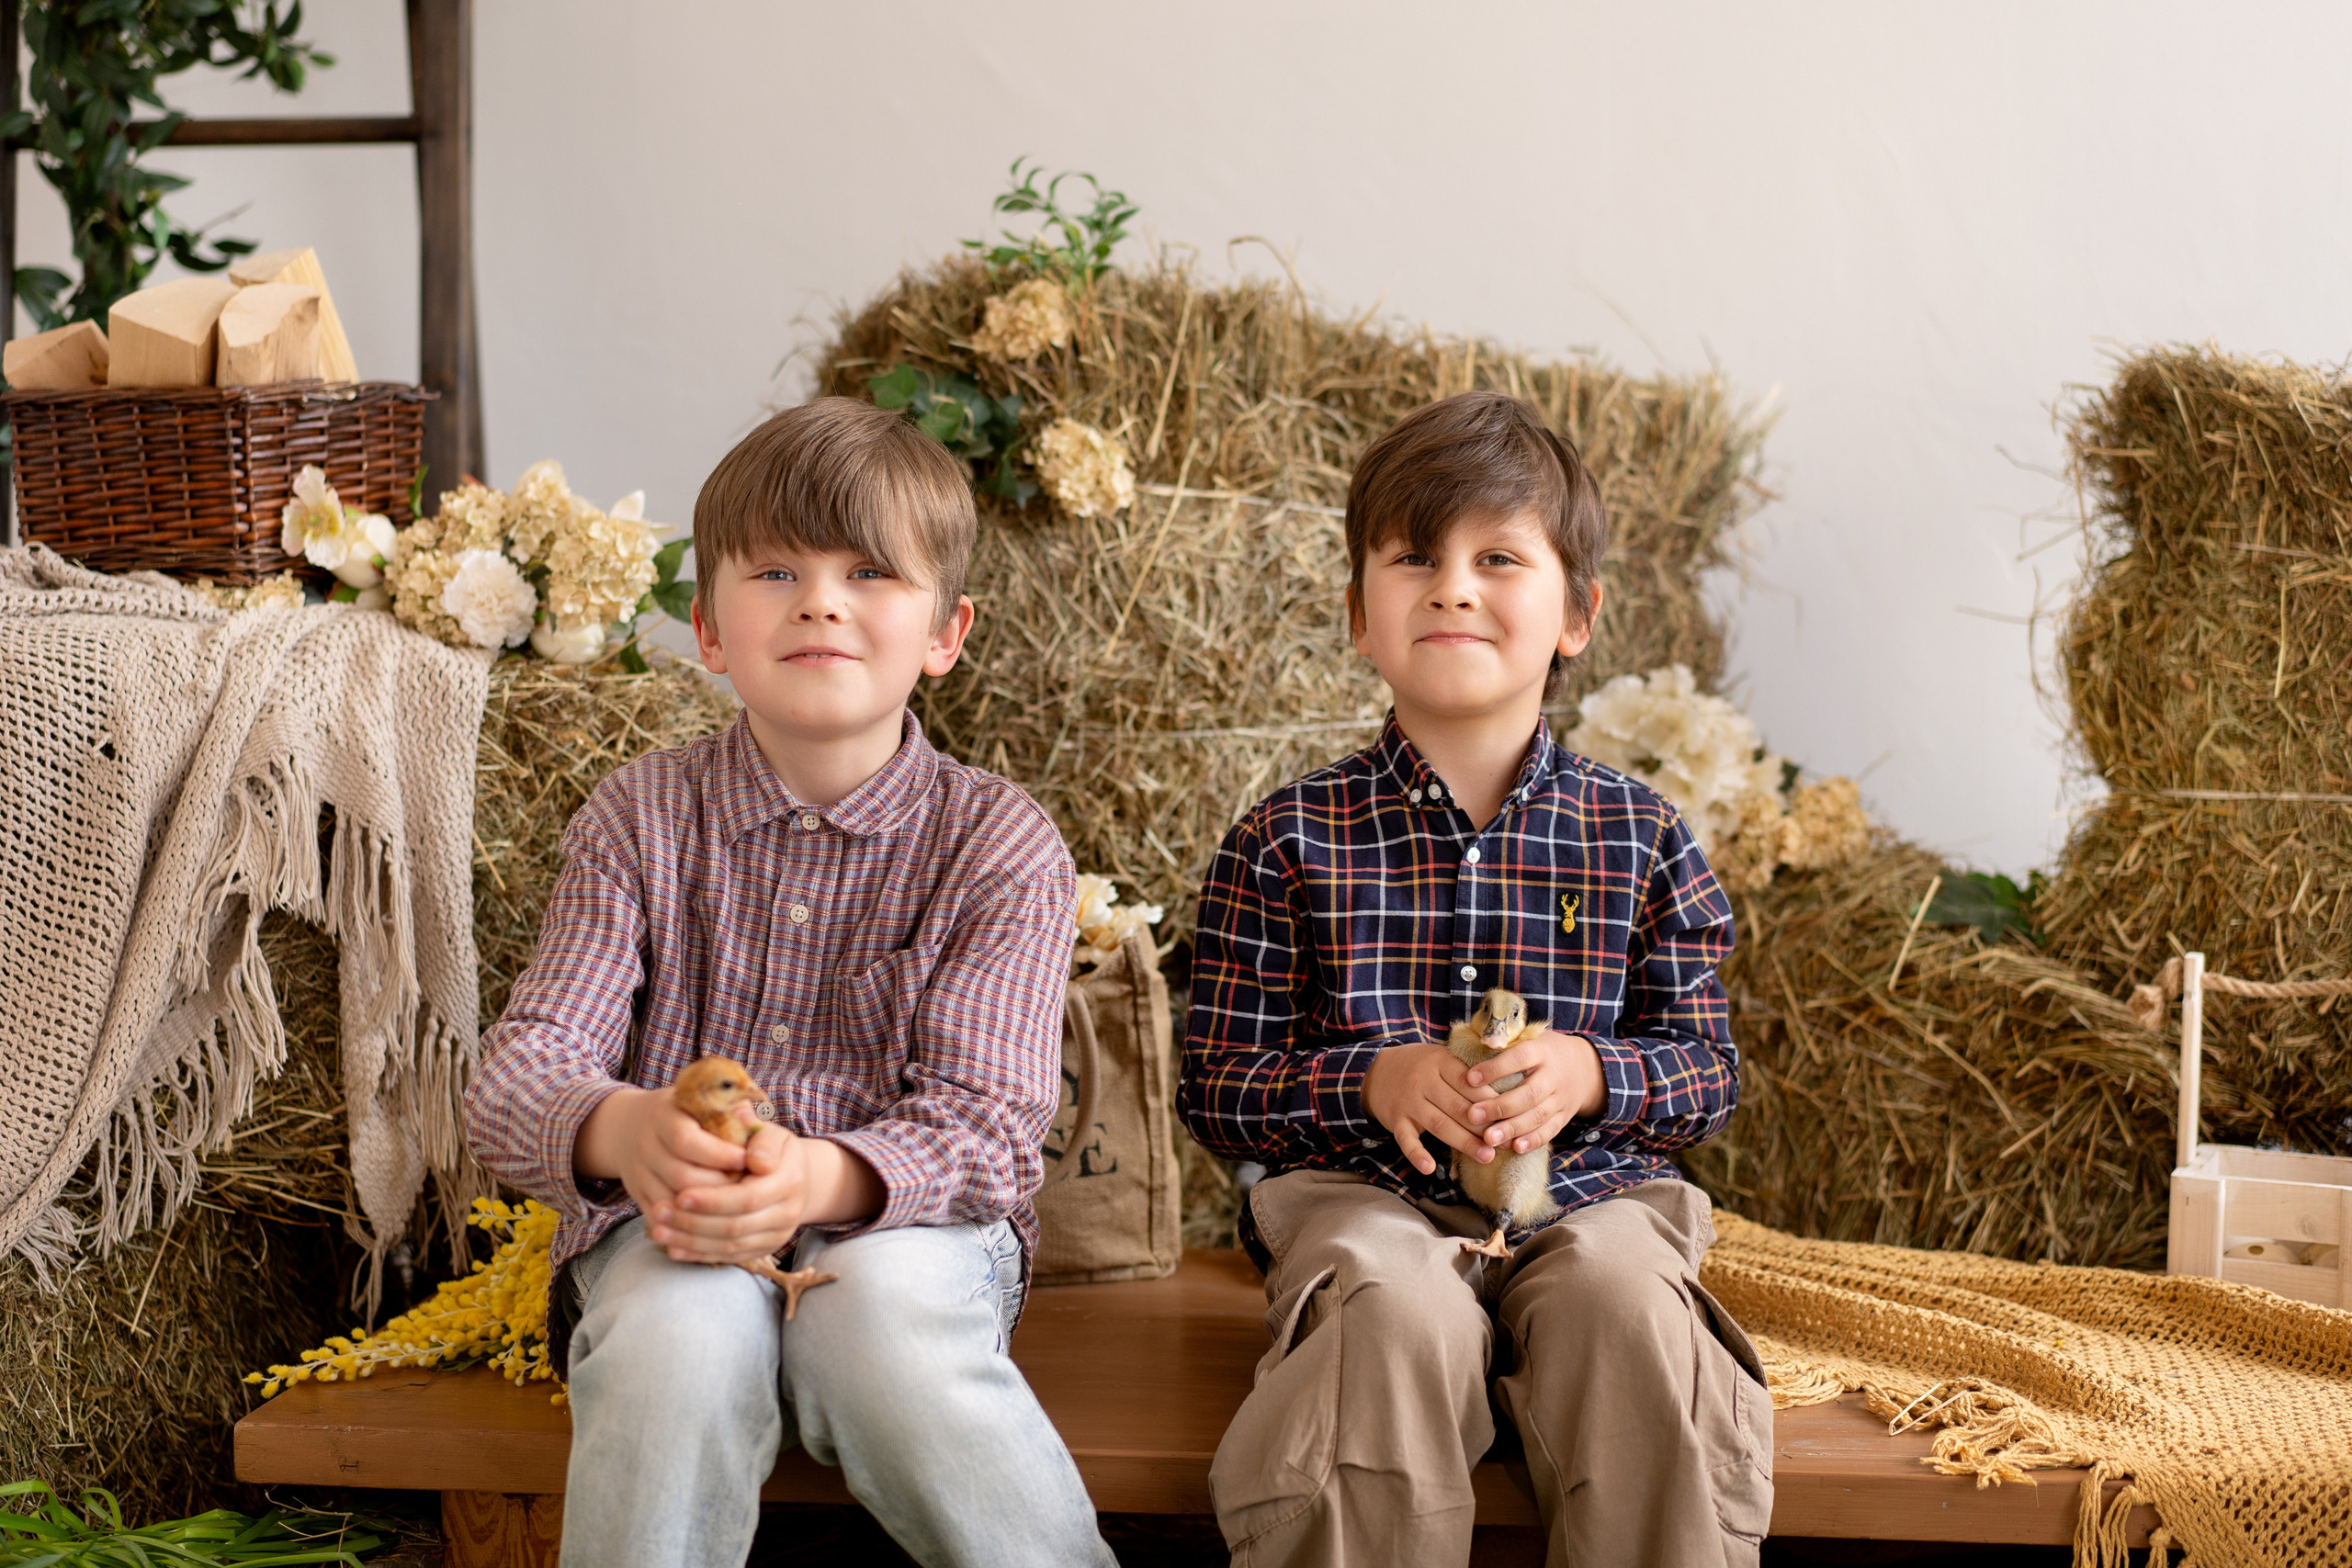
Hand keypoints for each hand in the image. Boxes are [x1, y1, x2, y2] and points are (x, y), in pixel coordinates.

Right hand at [574, 1084, 748, 1217]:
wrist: (630, 1126)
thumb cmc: (684, 1113)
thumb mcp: (704, 1100)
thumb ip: (732, 1110)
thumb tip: (757, 1126)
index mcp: (663, 1117)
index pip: (686, 1141)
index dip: (718, 1154)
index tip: (746, 1160)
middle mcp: (645, 1146)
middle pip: (681, 1176)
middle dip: (718, 1186)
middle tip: (746, 1188)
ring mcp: (638, 1173)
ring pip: (672, 1202)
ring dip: (706, 1208)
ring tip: (734, 1204)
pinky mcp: (636, 1195)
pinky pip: (661, 1218)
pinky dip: (686, 1223)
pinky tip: (713, 1221)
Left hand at [650, 1124, 817, 1264]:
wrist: (797, 1175)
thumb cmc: (771, 1148)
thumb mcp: (768, 1133)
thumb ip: (757, 1136)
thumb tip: (755, 1157)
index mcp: (790, 1180)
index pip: (747, 1197)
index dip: (713, 1200)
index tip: (680, 1194)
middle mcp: (788, 1212)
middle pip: (736, 1226)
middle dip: (694, 1222)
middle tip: (659, 1212)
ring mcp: (777, 1235)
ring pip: (729, 1246)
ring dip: (690, 1241)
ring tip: (658, 1231)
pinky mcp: (764, 1249)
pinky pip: (729, 1257)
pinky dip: (699, 1255)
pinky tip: (673, 1249)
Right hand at [1362, 1041, 1501, 1177]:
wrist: (1376, 1071)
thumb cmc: (1419, 1066)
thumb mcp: (1441, 1057)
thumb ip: (1467, 1070)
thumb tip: (1507, 1092)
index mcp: (1439, 1061)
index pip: (1469, 1083)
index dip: (1491, 1102)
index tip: (1511, 1117)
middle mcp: (1423, 1080)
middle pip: (1457, 1107)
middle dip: (1483, 1127)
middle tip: (1504, 1143)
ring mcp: (1408, 1101)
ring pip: (1439, 1124)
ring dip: (1464, 1143)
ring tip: (1486, 1157)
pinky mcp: (1395, 1119)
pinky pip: (1406, 1139)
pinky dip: (1416, 1154)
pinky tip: (1430, 1168)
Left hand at [1463, 1029, 1606, 1154]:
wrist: (1584, 1067)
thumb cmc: (1542, 1051)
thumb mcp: (1529, 1038)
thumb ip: (1506, 1041)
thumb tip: (1478, 1041)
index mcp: (1541, 1051)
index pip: (1519, 1058)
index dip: (1495, 1068)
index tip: (1470, 1078)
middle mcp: (1554, 1075)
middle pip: (1529, 1094)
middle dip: (1499, 1107)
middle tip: (1472, 1116)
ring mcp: (1561, 1098)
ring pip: (1538, 1116)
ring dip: (1512, 1129)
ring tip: (1488, 1139)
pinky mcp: (1564, 1116)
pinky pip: (1551, 1131)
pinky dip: (1533, 1140)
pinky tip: (1514, 1147)